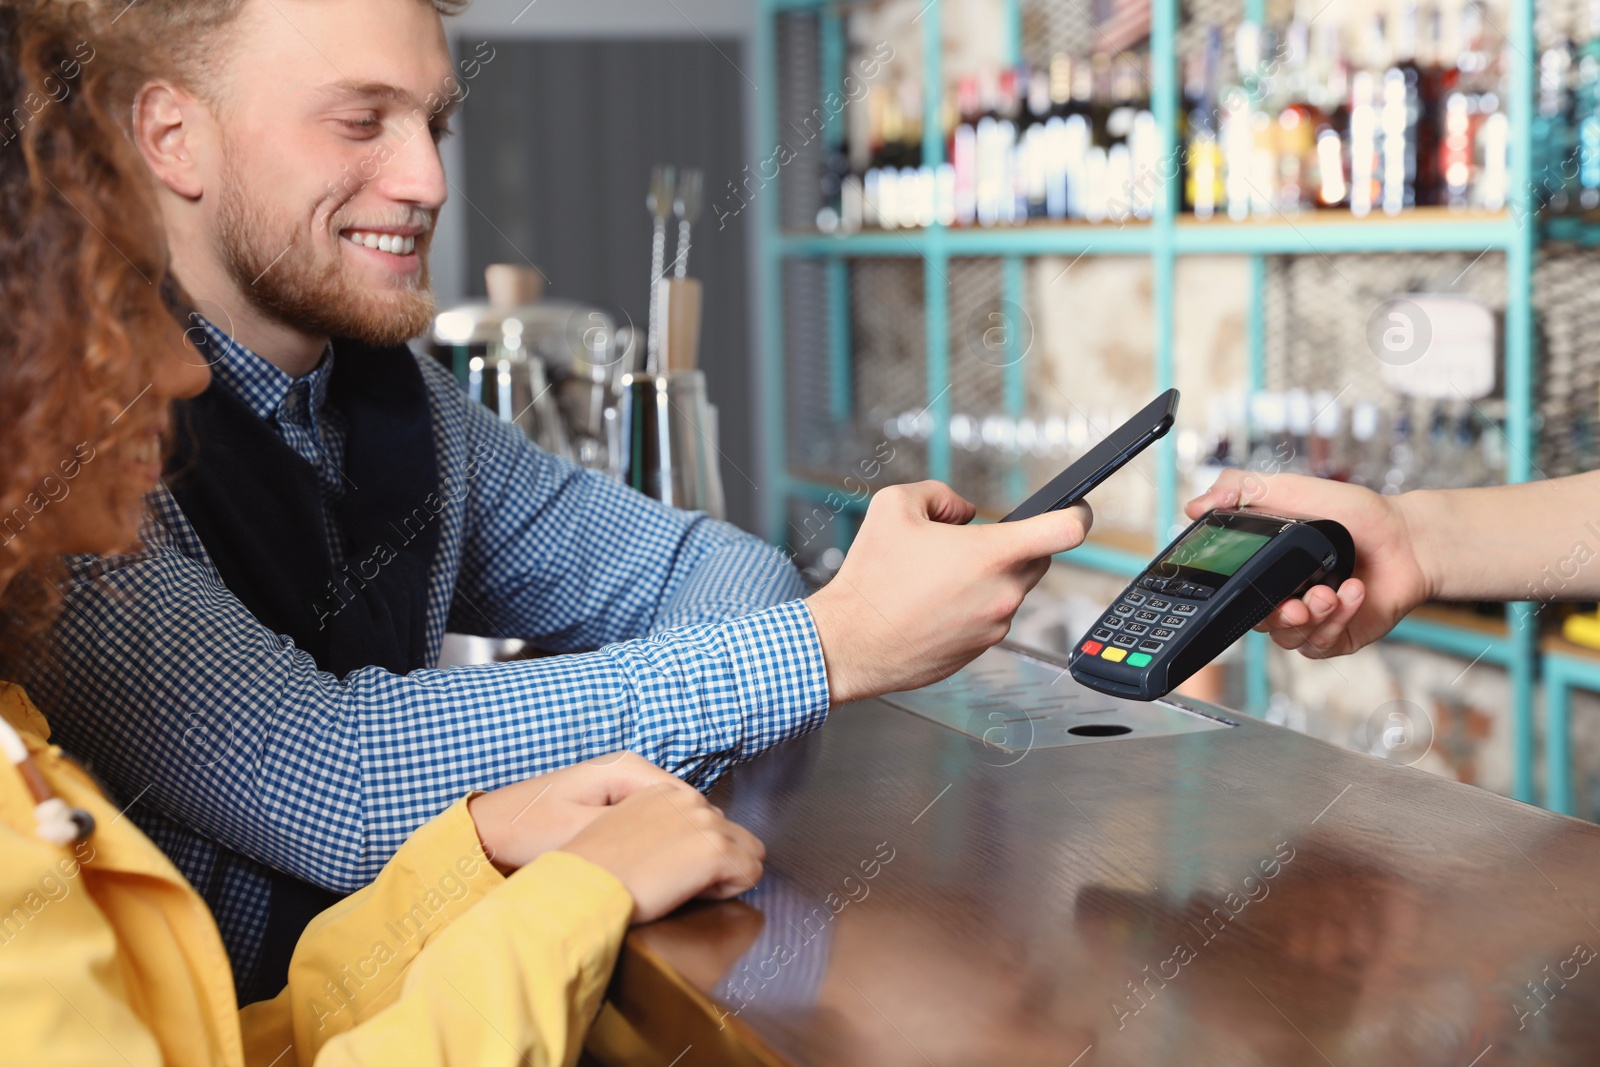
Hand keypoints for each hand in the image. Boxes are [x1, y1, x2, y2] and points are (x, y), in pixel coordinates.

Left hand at [467, 753, 692, 873]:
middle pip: (684, 805)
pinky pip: (651, 820)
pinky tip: (649, 868)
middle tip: (686, 879)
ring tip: (670, 877)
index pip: (689, 799)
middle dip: (689, 839)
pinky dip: (656, 842)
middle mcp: (630, 769)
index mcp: (628, 769)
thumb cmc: (526, 830)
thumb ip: (631, 834)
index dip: (699, 836)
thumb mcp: (580, 834)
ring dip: (674, 842)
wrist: (488, 830)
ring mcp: (622, 784)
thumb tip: (679, 845)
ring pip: (670, 814)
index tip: (699, 871)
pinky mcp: (611, 801)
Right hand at [560, 785, 765, 923]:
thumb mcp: (622, 827)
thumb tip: (684, 840)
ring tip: (681, 886)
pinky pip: (749, 872)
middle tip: (674, 878)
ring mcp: (707, 822)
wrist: (581, 887)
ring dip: (722, 873)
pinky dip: (728, 889)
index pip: (708, 820)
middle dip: (714, 860)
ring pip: (747, 851)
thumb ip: (658, 822)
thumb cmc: (594, 869)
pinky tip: (690, 892)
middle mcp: (690, 799)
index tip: (664, 864)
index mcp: (666, 791)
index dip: (694, 850)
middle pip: (732, 834)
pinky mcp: (716, 849)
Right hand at [806, 480, 1091, 702]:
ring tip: (935, 579)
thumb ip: (940, 493)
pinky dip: (971, 606)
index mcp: (991, 554)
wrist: (849, 643)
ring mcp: (995, 626)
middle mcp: (1003, 593)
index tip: (1076, 510)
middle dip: (1012, 546)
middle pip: (1036, 558)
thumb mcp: (894, 505)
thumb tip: (965, 510)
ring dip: (986, 578)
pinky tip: (932, 605)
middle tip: (966, 545)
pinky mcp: (981, 649)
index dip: (1077, 513)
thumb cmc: (870, 578)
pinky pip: (990, 617)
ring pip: (1009, 589)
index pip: (1065, 530)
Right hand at [1185, 470, 1434, 657]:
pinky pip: (1321, 644)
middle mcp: (1283, 595)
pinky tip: (1351, 593)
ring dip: (1310, 616)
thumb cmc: (1355, 515)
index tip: (1248, 583)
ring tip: (1330, 592)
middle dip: (1277, 613)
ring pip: (1287, 637)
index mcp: (1266, 567)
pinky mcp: (1336, 636)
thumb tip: (1195, 504)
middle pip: (1257, 621)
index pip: (1234, 591)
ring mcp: (1309, 619)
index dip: (1235, 594)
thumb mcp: (1291, 489)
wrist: (1407, 538)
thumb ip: (1241, 489)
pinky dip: (1337, 619)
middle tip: (1294, 601)